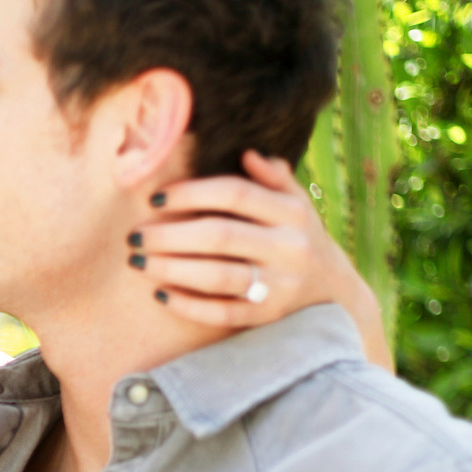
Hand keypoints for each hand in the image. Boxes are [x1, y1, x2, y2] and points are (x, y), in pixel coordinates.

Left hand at [128, 150, 391, 369]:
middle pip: (219, 236)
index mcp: (293, 213)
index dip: (192, 192)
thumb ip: (274, 180)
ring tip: (138, 262)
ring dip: (171, 268)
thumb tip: (247, 153)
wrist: (338, 299)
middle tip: (134, 235)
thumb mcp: (299, 207)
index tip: (155, 198)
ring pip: (217, 276)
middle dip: (169, 234)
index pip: (235, 193)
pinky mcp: (268, 318)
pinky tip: (160, 294)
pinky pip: (222, 313)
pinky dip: (188, 305)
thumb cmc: (303, 242)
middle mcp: (289, 248)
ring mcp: (280, 286)